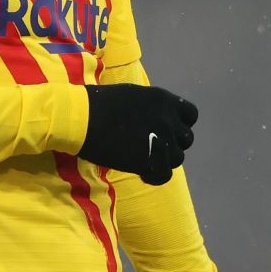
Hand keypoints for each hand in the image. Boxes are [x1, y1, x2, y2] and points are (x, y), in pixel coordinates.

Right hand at [77, 84, 197, 184]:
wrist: (79, 119)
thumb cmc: (97, 104)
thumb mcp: (131, 95)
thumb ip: (150, 107)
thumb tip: (154, 119)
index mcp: (164, 99)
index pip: (191, 115)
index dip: (181, 124)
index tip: (166, 130)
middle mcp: (168, 119)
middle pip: (186, 139)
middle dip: (172, 144)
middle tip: (152, 148)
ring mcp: (161, 140)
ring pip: (177, 158)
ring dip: (163, 160)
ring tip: (144, 160)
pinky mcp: (148, 160)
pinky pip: (164, 175)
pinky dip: (155, 176)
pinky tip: (141, 172)